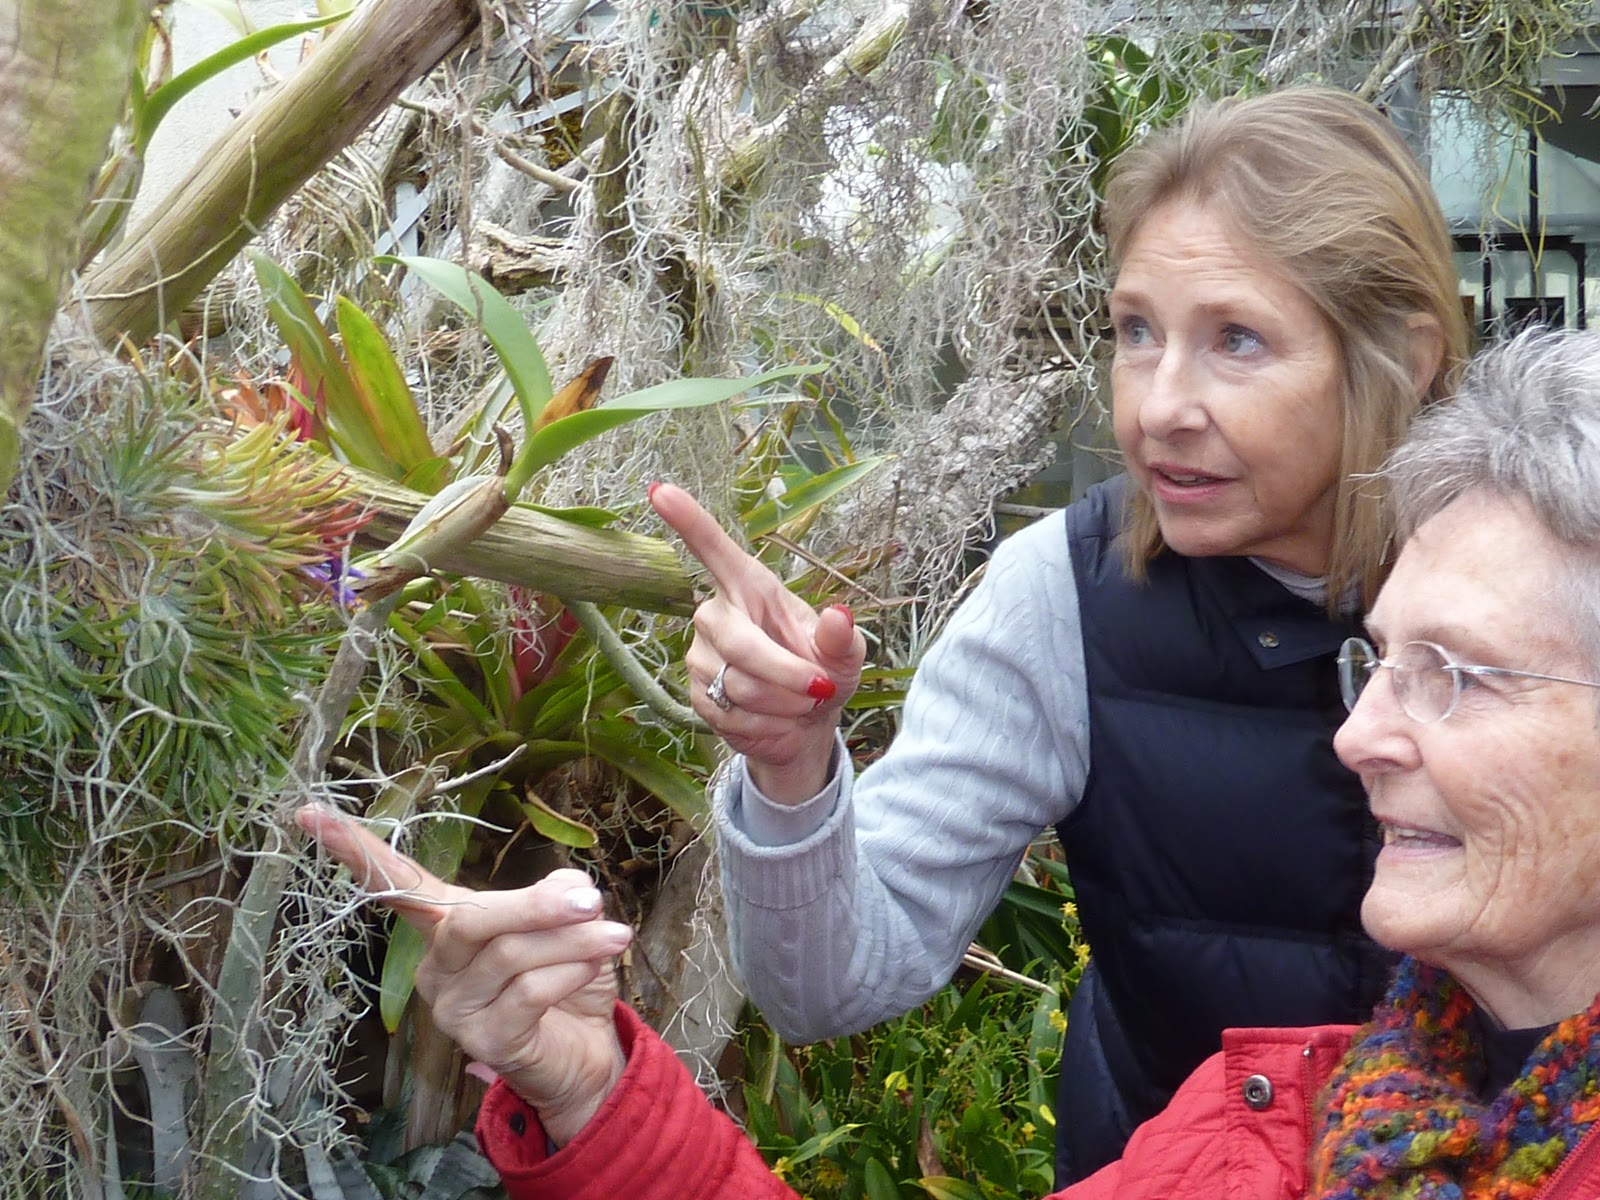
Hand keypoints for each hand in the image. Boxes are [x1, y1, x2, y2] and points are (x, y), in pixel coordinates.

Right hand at [296, 805, 633, 1144]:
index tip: (309, 812)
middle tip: (591, 899)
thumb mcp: (566, 917)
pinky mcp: (481, 1042)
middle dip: (533, 907)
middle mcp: (436, 965)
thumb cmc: (567, 972)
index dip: (356, 849)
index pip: (396, 883)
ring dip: (572, 942)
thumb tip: (563, 892)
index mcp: (446, 923)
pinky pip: (527, 994)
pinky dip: (570, 974)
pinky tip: (591, 971)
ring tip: (612, 935)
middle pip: (468, 920)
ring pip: (509, 956)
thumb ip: (554, 891)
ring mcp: (453, 1008)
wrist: (587, 1050)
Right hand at [649, 482, 866, 802]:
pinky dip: (767, 726)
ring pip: (739, 686)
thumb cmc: (823, 673)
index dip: (689, 521)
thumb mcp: (845, 655)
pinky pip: (732, 715)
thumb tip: (839, 615)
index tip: (661, 490)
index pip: (715, 550)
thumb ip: (842, 638)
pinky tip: (777, 721)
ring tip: (800, 704)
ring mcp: (699, 654)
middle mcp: (717, 614)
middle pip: (739, 644)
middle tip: (820, 688)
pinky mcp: (694, 694)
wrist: (805, 727)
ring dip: (783, 704)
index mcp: (752, 587)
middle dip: (786, 674)